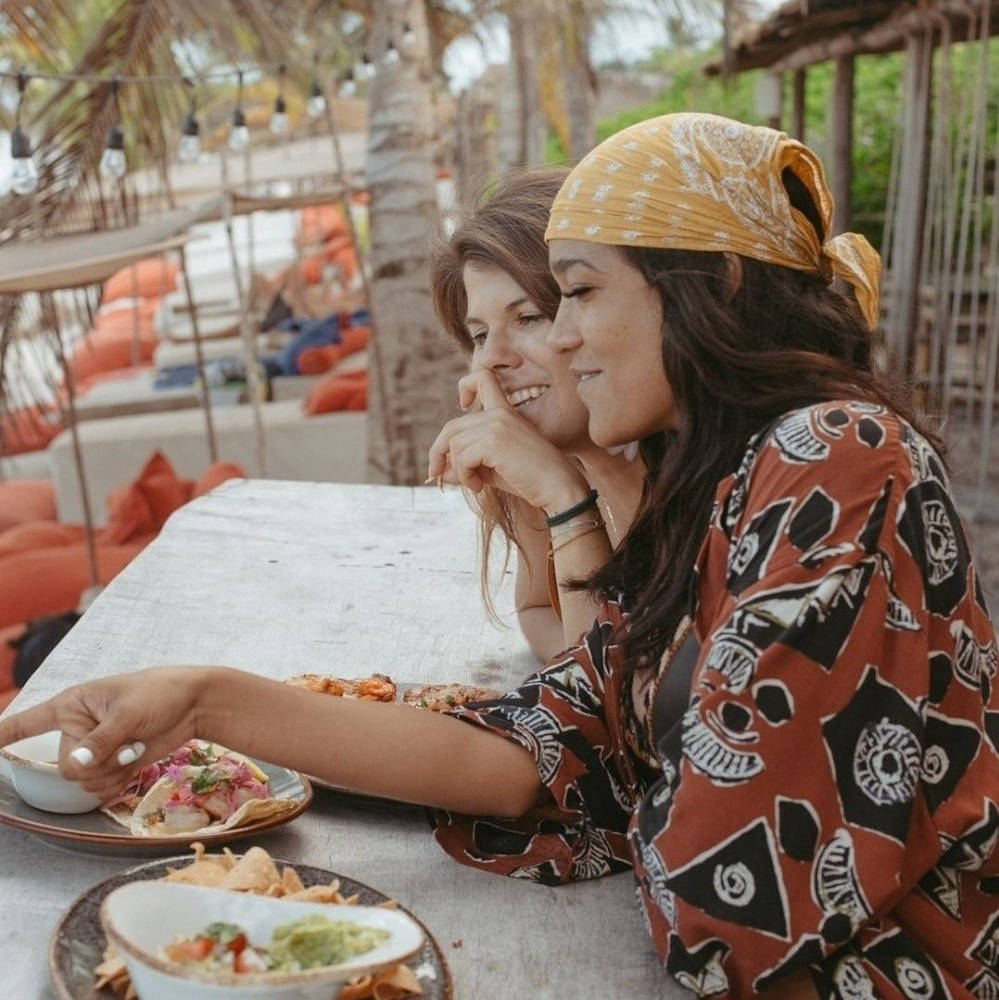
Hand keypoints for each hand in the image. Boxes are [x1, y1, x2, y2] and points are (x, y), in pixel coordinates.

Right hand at [0, 667, 206, 798]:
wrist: (195, 704)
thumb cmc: (160, 693)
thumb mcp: (128, 714)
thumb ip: (100, 742)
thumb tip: (76, 768)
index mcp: (72, 705)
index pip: (27, 721)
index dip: (2, 737)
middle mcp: (77, 728)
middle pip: (66, 766)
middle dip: (97, 762)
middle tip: (126, 740)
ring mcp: (94, 749)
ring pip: (83, 783)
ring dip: (111, 773)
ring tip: (134, 746)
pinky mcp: (112, 764)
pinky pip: (99, 789)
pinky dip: (118, 783)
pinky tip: (136, 762)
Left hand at [427, 370, 589, 511]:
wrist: (558, 487)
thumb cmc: (529, 480)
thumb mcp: (492, 469)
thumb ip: (466, 465)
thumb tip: (438, 473)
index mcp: (505, 411)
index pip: (482, 377)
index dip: (465, 386)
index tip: (463, 405)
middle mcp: (499, 413)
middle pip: (452, 426)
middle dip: (438, 452)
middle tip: (436, 475)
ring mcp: (497, 424)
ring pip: (454, 445)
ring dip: (458, 471)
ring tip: (474, 484)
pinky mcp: (494, 441)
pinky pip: (462, 458)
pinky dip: (464, 476)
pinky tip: (479, 487)